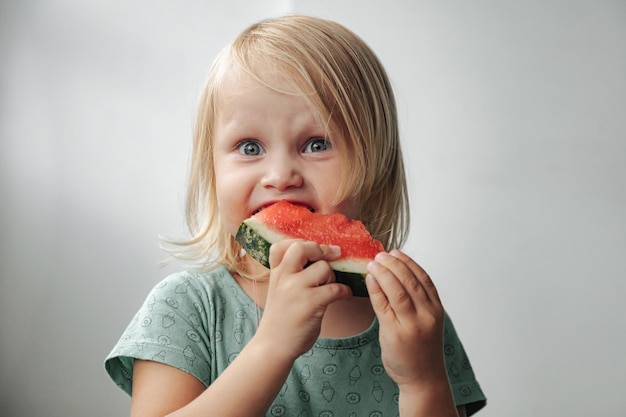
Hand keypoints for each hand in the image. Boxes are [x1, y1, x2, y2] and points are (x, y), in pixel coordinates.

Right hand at [255, 239, 351, 359]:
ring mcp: (296, 290)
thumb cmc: (280, 319)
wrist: (273, 346)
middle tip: (332, 255)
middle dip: (320, 250)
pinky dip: (345, 291)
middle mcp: (284, 278)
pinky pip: (336, 288)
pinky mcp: (310, 304)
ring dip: (332, 276)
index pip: (281, 246)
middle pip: (302, 248)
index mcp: (276, 274)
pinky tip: (345, 295)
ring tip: (331, 286)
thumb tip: (319, 259)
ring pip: (323, 268)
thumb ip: (290, 275)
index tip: (313, 250)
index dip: (299, 243)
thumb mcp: (278, 290)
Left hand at [366, 250, 446, 387]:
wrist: (423, 379)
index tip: (396, 252)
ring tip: (373, 263)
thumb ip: (418, 302)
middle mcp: (427, 315)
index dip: (409, 262)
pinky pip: (383, 305)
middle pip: (410, 281)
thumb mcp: (427, 322)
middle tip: (380, 255)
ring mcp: (412, 324)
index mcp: (436, 310)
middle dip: (394, 264)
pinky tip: (369, 280)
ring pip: (397, 291)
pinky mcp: (395, 333)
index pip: (424, 278)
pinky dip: (376, 290)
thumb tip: (397, 277)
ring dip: (384, 273)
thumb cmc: (422, 350)